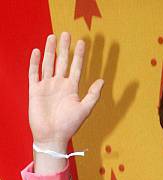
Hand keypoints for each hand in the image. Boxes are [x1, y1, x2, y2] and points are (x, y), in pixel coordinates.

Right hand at [28, 32, 103, 149]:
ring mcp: (46, 86)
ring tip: (52, 37)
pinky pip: (34, 73)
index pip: (76, 67)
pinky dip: (34, 62)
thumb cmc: (69, 126)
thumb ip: (93, 95)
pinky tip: (36, 52)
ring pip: (48, 63)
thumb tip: (102, 81)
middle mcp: (59, 85)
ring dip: (49, 50)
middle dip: (64, 48)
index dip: (79, 55)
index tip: (83, 42)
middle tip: (67, 33)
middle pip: (62, 61)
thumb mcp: (84, 110)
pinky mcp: (35, 90)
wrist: (52, 137)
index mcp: (71, 89)